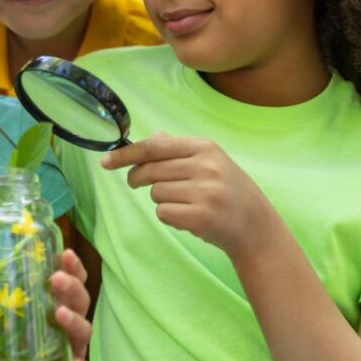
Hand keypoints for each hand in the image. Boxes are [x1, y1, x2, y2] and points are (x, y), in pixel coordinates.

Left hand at [49, 249, 92, 360]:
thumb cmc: (0, 348)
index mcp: (55, 307)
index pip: (70, 282)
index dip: (71, 266)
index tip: (63, 253)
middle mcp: (67, 326)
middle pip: (80, 301)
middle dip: (71, 286)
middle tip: (55, 278)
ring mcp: (71, 351)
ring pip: (84, 332)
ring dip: (75, 320)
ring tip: (60, 314)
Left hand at [101, 133, 270, 255]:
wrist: (254, 223)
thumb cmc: (226, 189)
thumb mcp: (209, 160)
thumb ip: (178, 149)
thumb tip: (151, 137)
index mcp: (204, 147)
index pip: (154, 146)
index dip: (126, 153)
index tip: (106, 162)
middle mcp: (205, 166)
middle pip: (150, 170)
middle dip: (136, 178)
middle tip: (136, 183)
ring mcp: (205, 192)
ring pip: (156, 193)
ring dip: (161, 200)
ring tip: (183, 202)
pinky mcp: (202, 216)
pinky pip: (163, 213)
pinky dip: (169, 217)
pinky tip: (188, 216)